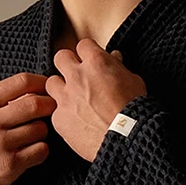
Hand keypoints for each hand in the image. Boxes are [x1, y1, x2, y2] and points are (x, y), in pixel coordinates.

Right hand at [0, 72, 56, 184]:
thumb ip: (2, 100)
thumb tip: (38, 89)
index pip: (21, 81)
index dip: (42, 82)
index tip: (48, 88)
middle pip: (36, 103)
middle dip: (49, 106)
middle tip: (51, 111)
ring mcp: (0, 143)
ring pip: (41, 128)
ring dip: (42, 132)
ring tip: (31, 136)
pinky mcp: (10, 164)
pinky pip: (41, 150)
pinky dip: (41, 150)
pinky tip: (30, 152)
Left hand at [45, 39, 147, 160]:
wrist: (127, 139)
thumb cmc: (134, 111)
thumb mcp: (133, 81)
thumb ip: (119, 67)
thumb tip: (115, 58)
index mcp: (96, 63)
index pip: (83, 45)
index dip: (87, 54)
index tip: (90, 61)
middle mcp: (77, 76)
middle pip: (60, 57)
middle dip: (68, 65)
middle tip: (77, 76)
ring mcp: (65, 97)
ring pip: (51, 82)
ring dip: (60, 88)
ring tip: (71, 99)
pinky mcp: (59, 118)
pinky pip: (54, 111)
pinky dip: (63, 115)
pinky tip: (75, 121)